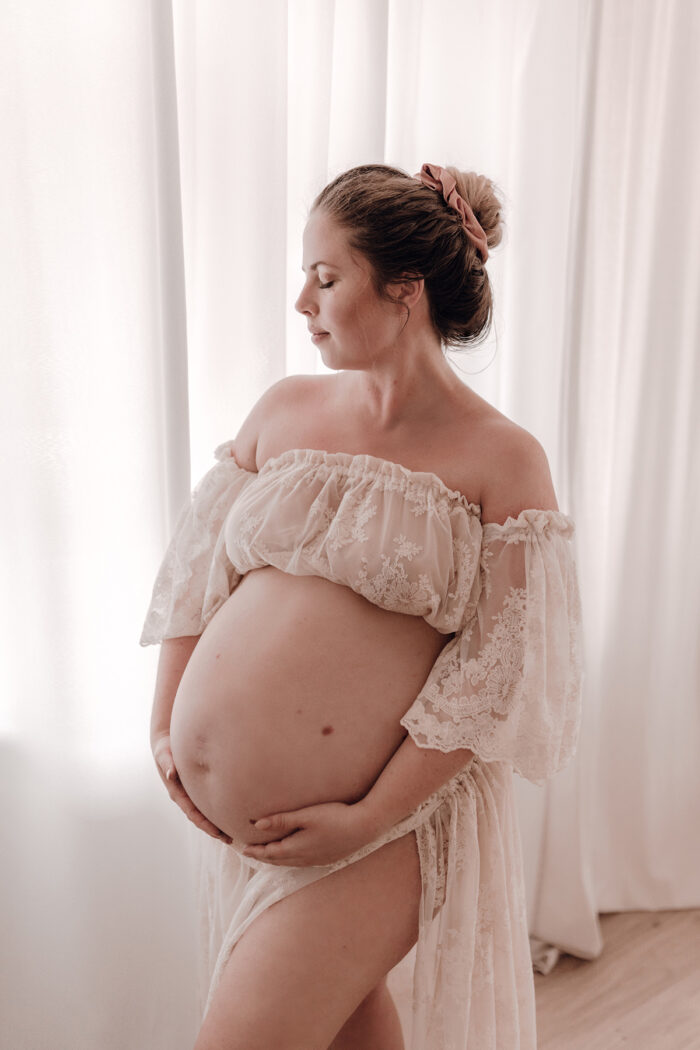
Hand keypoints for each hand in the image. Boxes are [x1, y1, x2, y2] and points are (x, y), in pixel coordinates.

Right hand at [152, 731, 231, 844]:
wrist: (164, 742)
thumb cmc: (164, 748)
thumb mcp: (163, 754)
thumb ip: (167, 763)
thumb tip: (171, 773)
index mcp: (177, 793)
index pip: (193, 814)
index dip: (205, 825)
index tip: (218, 834)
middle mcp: (184, 797)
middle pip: (200, 819)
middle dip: (214, 830)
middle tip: (230, 840)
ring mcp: (190, 794)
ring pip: (205, 813)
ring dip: (217, 823)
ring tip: (233, 833)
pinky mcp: (195, 788)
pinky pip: (207, 802)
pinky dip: (218, 810)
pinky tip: (231, 812)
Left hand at [241, 800, 374, 866]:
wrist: (364, 827)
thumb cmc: (335, 817)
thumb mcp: (306, 816)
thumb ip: (282, 820)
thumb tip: (257, 825)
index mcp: (296, 849)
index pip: (269, 853)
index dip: (255, 851)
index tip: (242, 848)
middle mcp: (304, 858)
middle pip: (277, 860)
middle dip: (262, 857)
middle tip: (250, 853)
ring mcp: (316, 860)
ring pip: (289, 863)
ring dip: (276, 859)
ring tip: (267, 854)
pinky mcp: (326, 858)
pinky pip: (300, 862)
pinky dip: (289, 859)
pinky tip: (292, 854)